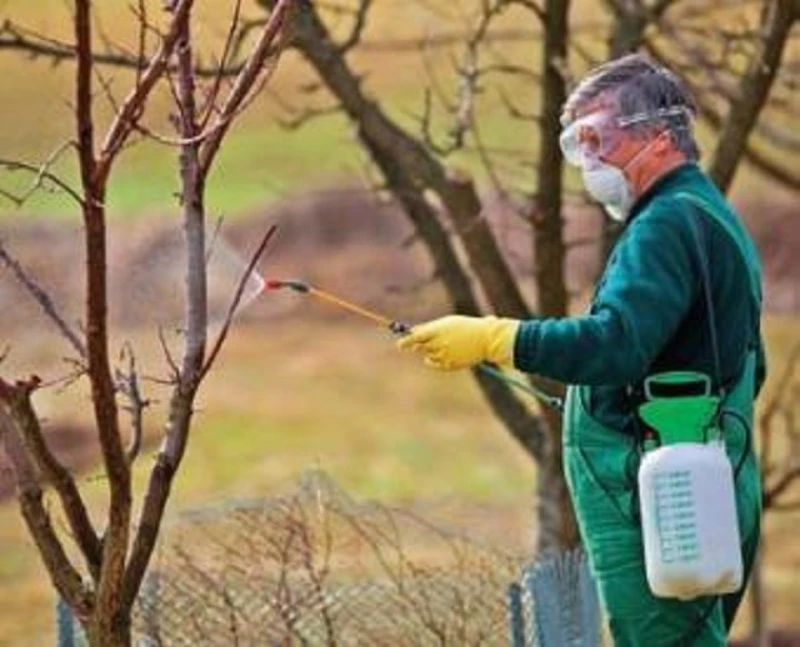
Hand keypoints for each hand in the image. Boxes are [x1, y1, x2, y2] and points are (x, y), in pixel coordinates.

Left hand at [397, 315, 519, 370]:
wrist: (485, 338)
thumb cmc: (465, 327)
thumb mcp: (447, 322)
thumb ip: (429, 328)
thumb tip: (413, 331)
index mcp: (437, 330)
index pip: (414, 338)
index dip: (405, 342)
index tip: (400, 345)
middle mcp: (439, 344)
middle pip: (419, 347)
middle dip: (417, 345)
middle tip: (420, 343)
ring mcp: (444, 355)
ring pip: (427, 355)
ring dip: (429, 352)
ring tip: (443, 345)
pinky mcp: (450, 364)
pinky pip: (435, 364)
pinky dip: (434, 361)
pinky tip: (440, 355)